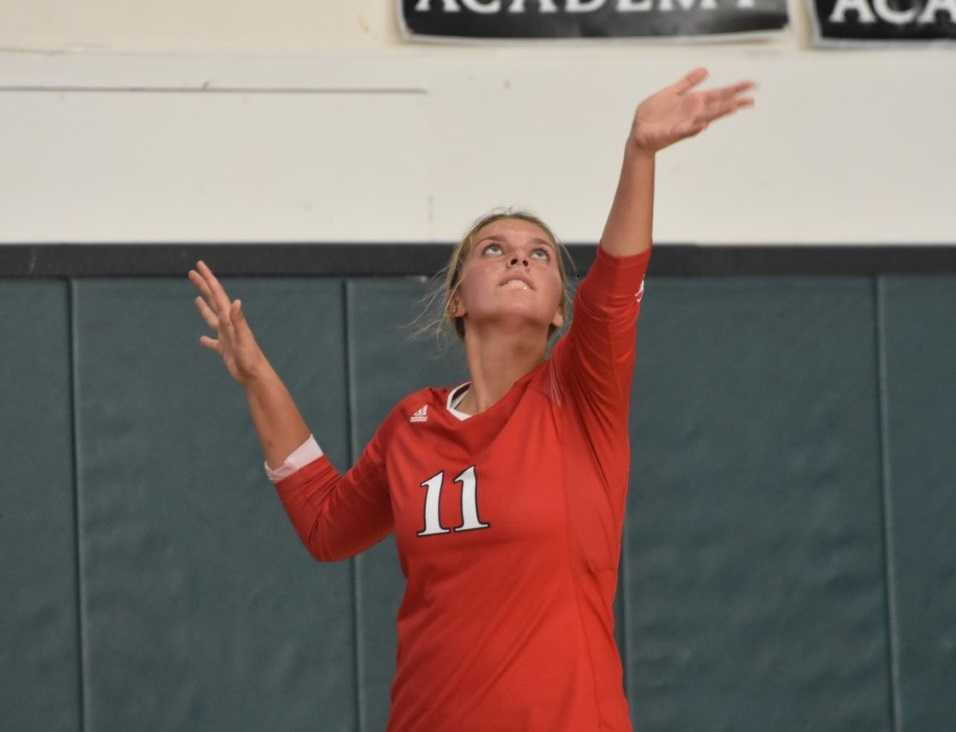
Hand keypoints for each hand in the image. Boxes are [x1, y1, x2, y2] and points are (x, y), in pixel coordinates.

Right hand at [188, 260, 268, 385]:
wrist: (255, 376)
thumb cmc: (250, 358)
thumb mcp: (242, 338)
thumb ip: (238, 320)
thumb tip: (235, 301)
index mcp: (230, 318)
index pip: (217, 293)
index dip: (208, 278)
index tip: (199, 265)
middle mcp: (228, 324)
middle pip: (212, 300)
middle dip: (203, 285)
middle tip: (192, 272)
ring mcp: (226, 336)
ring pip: (211, 318)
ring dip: (204, 307)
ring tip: (197, 299)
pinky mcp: (225, 350)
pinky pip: (213, 342)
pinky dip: (206, 340)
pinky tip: (202, 340)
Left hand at [629, 67, 755, 154]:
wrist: (639, 131)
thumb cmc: (654, 114)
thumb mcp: (671, 92)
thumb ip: (688, 82)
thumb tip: (706, 70)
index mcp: (694, 102)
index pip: (719, 94)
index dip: (735, 89)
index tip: (752, 84)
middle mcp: (694, 113)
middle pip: (718, 107)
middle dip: (734, 102)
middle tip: (751, 99)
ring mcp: (686, 124)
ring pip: (706, 118)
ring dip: (719, 114)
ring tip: (734, 108)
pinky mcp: (673, 133)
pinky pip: (686, 130)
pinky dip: (694, 128)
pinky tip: (703, 124)